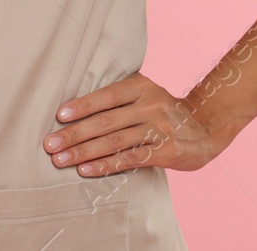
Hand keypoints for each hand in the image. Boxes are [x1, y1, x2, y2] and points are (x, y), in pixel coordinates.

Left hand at [41, 72, 227, 176]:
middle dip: (74, 134)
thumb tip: (72, 108)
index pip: (106, 96)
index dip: (82, 106)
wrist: (206, 127)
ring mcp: (158, 129)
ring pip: (114, 142)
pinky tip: (86, 170)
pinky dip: (105, 165)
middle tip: (49, 144)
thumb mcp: (145, 94)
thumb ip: (117, 98)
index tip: (58, 116)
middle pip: (105, 121)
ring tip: (61, 160)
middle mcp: (149, 105)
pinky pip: (129, 159)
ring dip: (84, 152)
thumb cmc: (163, 111)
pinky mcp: (165, 151)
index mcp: (140, 87)